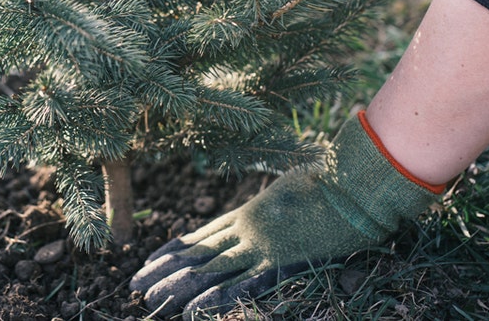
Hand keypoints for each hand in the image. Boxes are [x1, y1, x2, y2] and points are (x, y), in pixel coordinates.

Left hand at [130, 112, 440, 316]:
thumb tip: (271, 209)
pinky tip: (194, 309)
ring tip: (151, 301)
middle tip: (135, 287)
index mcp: (247, 211)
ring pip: (209, 269)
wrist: (353, 182)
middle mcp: (246, 228)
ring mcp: (261, 244)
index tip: (150, 262)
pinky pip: (243, 283)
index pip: (200, 235)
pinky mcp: (280, 260)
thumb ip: (274, 202)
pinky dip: (217, 298)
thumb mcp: (290, 188)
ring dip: (178, 287)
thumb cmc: (330, 180)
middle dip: (164, 272)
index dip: (173, 251)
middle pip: (196, 254)